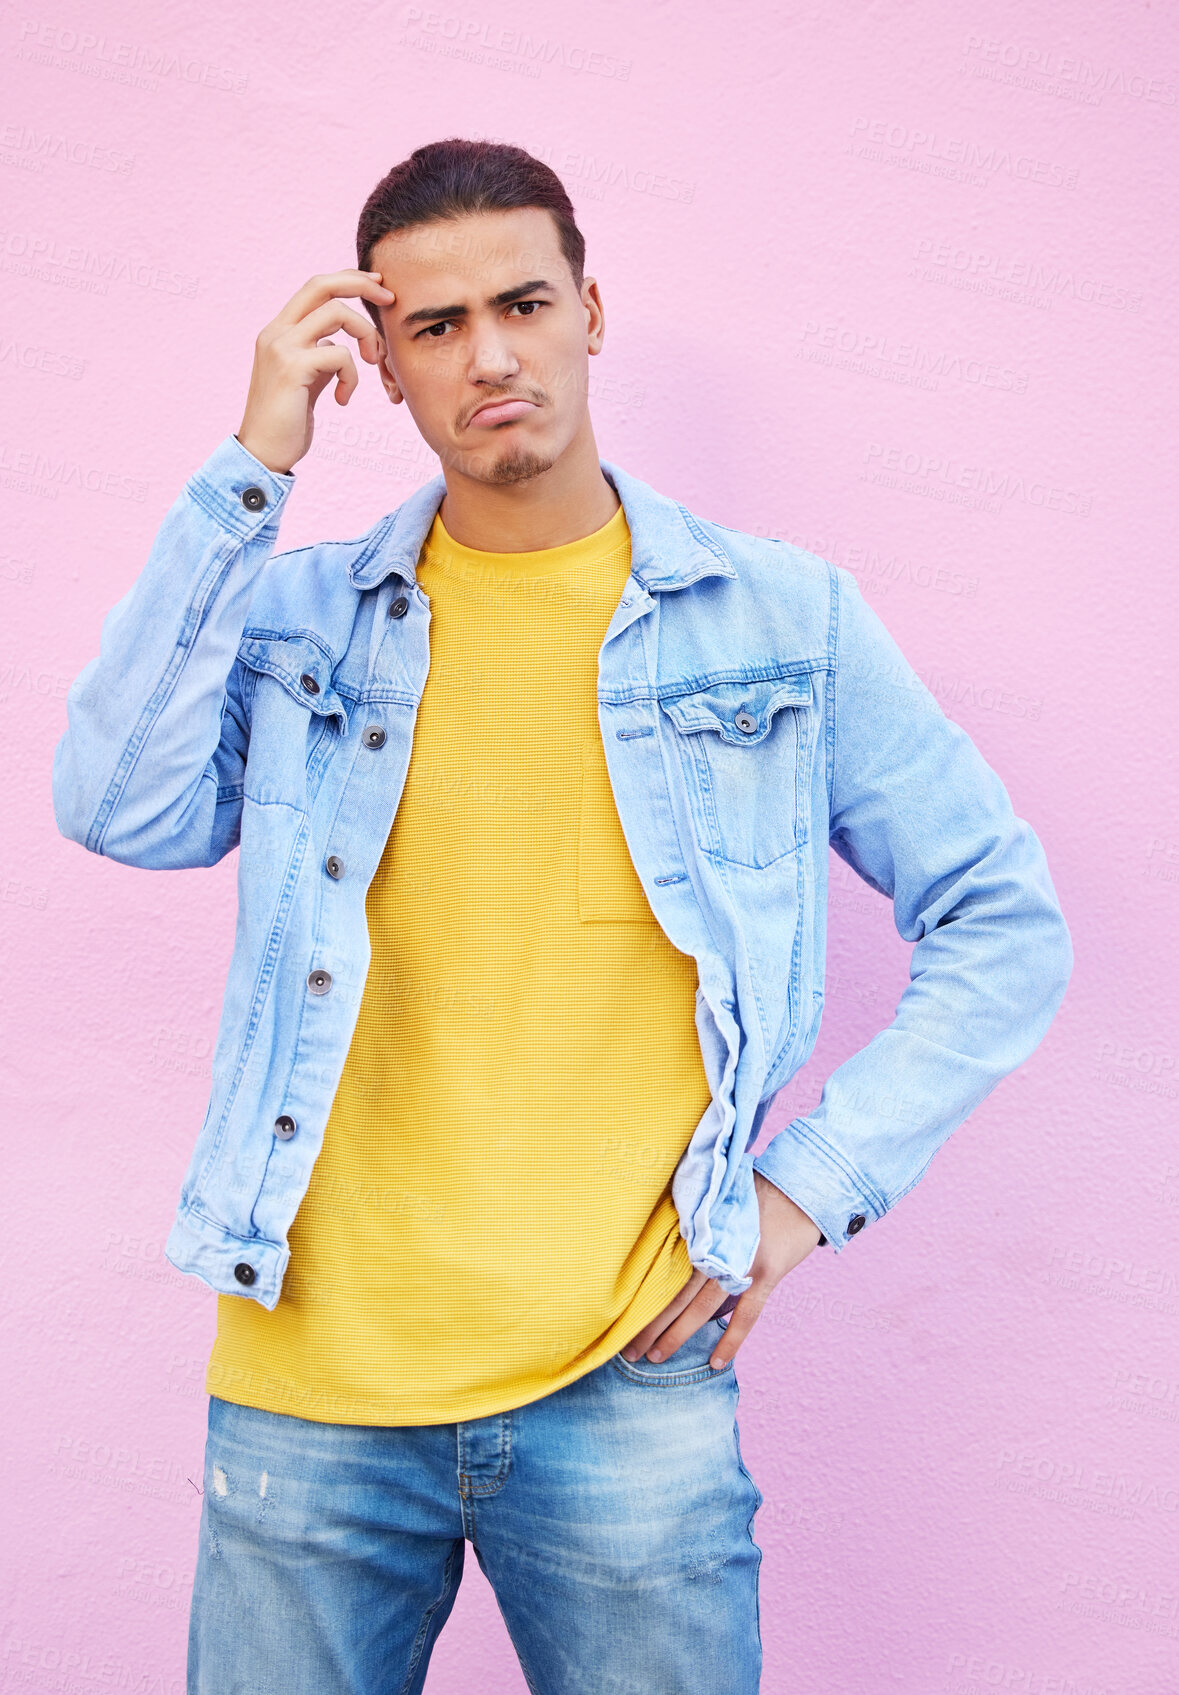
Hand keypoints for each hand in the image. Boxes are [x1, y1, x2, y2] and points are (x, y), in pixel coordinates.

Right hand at [236, 269, 395, 474]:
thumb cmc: (287, 422)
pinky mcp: (292, 369)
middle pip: (321, 285)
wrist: (262, 453)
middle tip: (390, 298)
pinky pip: (340, 355)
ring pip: (336, 314)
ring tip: (370, 363)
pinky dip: (351, 376)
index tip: (377, 285)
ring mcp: (282, 348)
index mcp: (279, 331)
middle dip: (361, 284)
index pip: (314, 287)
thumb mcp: (305, 379)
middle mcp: (276, 332)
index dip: (348, 279)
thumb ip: (318, 355)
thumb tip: (340, 343)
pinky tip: (342, 399)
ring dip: (365, 335)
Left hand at [620, 1172, 822, 1370]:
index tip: (618, 1317)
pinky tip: (715, 1363)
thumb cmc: (753, 1190)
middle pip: (674, 1293)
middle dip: (649, 1324)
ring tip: (655, 1358)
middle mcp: (714, 1246)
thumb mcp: (714, 1199)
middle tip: (627, 1350)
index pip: (660, 1268)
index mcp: (697, 1228)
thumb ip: (692, 1220)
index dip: (639, 1295)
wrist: (798, 1185)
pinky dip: (731, 1340)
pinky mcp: (767, 1272)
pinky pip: (746, 1314)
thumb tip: (662, 1234)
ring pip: (702, 1308)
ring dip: (677, 1335)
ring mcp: (741, 1262)